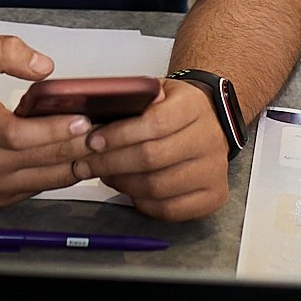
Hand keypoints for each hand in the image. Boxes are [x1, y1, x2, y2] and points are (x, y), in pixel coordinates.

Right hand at [0, 35, 92, 206]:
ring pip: (46, 179)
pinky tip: (75, 153)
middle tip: (106, 128)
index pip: (19, 136)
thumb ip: (8, 51)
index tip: (82, 119)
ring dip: (75, 161)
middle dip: (78, 144)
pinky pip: (39, 187)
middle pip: (41, 159)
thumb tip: (45, 67)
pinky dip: (60, 172)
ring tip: (99, 142)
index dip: (53, 130)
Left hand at [81, 79, 229, 220]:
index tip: (92, 141)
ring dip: (123, 184)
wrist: (209, 122)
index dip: (118, 135)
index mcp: (194, 106)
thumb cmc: (176, 109)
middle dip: (111, 163)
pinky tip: (129, 190)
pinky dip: (142, 203)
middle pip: (152, 158)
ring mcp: (214, 170)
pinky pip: (169, 209)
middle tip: (86, 164)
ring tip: (105, 175)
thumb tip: (97, 118)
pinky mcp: (213, 195)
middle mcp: (210, 139)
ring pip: (157, 187)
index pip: (154, 123)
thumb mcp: (158, 91)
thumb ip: (133, 100)